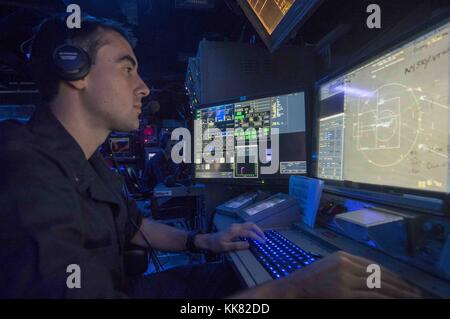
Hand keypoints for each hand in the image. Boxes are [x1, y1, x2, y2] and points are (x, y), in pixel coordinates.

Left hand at [198, 222, 265, 252]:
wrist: (208, 240)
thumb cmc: (216, 245)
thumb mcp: (225, 247)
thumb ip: (237, 245)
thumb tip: (248, 244)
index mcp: (234, 231)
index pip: (249, 233)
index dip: (257, 237)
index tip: (263, 243)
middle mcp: (236, 226)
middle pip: (251, 225)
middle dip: (259, 231)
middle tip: (264, 238)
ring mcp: (235, 226)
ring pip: (249, 224)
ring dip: (256, 229)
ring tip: (261, 237)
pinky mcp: (235, 227)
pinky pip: (246, 226)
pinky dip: (252, 229)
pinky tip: (254, 236)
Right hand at [275, 251, 421, 298]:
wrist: (292, 288)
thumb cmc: (309, 282)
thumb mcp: (329, 268)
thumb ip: (347, 270)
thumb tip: (370, 278)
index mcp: (342, 257)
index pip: (374, 265)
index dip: (392, 275)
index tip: (404, 283)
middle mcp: (345, 264)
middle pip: (379, 274)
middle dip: (399, 285)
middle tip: (414, 293)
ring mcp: (344, 279)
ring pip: (378, 285)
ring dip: (397, 294)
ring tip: (410, 299)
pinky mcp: (342, 293)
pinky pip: (370, 297)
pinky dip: (385, 300)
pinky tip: (394, 302)